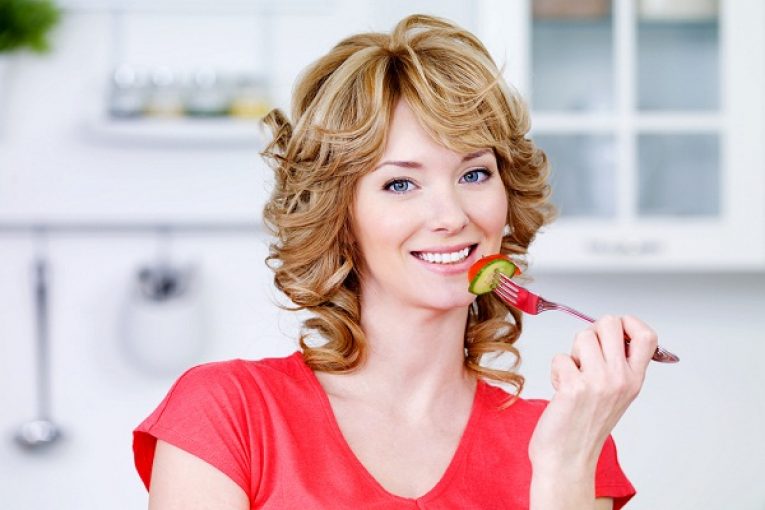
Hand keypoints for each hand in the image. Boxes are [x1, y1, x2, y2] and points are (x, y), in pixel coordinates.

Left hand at [528, 315, 657, 471]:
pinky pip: (560, 357)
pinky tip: (560, 389)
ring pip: (583, 335)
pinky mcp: (574, 388)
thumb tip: (610, 331)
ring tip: (573, 376)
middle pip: (610, 323)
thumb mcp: (616, 394)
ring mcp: (599, 383)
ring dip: (572, 353)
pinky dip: (555, 371)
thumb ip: (618, 365)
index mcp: (635, 379)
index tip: (613, 334)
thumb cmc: (586, 426)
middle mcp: (621, 379)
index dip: (628, 324)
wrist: (567, 459)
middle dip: (592, 332)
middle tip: (586, 355)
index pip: (647, 336)